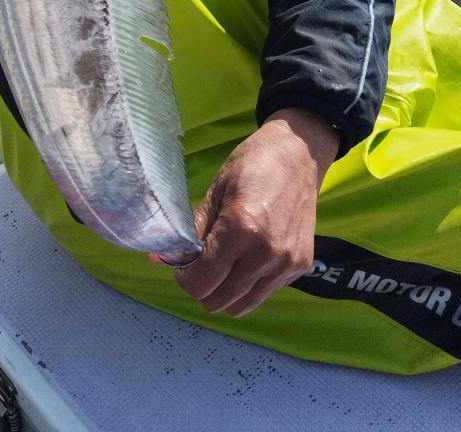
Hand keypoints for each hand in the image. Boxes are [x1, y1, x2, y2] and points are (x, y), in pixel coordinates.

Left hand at [168, 108, 339, 316]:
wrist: (299, 153)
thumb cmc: (252, 165)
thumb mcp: (216, 191)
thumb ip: (192, 231)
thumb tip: (160, 259)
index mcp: (240, 229)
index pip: (200, 283)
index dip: (184, 277)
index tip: (184, 264)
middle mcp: (266, 253)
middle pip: (218, 301)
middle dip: (203, 286)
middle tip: (203, 263)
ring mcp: (286, 263)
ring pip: (241, 306)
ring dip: (226, 291)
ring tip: (226, 262)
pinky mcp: (300, 266)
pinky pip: (264, 293)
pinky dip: (250, 284)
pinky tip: (251, 255)